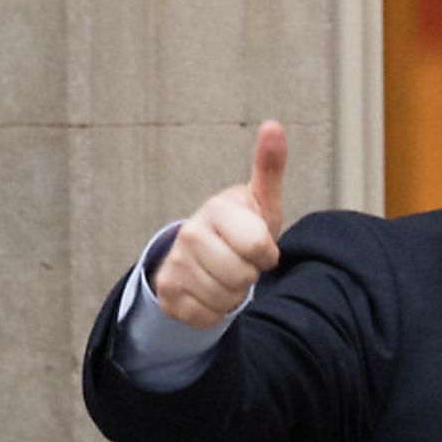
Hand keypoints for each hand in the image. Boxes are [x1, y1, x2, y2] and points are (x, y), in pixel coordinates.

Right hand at [151, 121, 285, 328]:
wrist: (203, 255)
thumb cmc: (240, 226)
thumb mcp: (261, 201)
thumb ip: (269, 168)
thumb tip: (273, 125)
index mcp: (216, 210)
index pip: (258, 249)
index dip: (266, 254)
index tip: (259, 245)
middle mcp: (189, 235)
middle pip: (242, 278)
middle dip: (250, 275)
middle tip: (241, 261)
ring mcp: (175, 264)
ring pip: (225, 299)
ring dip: (233, 294)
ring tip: (226, 274)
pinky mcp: (167, 293)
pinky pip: (207, 316)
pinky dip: (215, 311)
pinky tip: (210, 291)